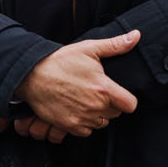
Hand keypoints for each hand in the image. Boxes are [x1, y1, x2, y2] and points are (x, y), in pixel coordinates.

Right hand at [13, 29, 141, 139]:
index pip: (130, 105)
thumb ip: (115, 45)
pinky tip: (75, 110)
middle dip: (109, 105)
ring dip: (97, 115)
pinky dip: (83, 123)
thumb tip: (137, 35)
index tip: (117, 94)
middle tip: (95, 93)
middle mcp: (95, 106)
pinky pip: (86, 131)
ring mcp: (82, 117)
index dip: (126, 99)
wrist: (30, 75)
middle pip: (115, 114)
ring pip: (101, 123)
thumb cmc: (59, 61)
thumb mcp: (88, 48)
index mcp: (104, 88)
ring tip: (84, 101)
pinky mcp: (69, 126)